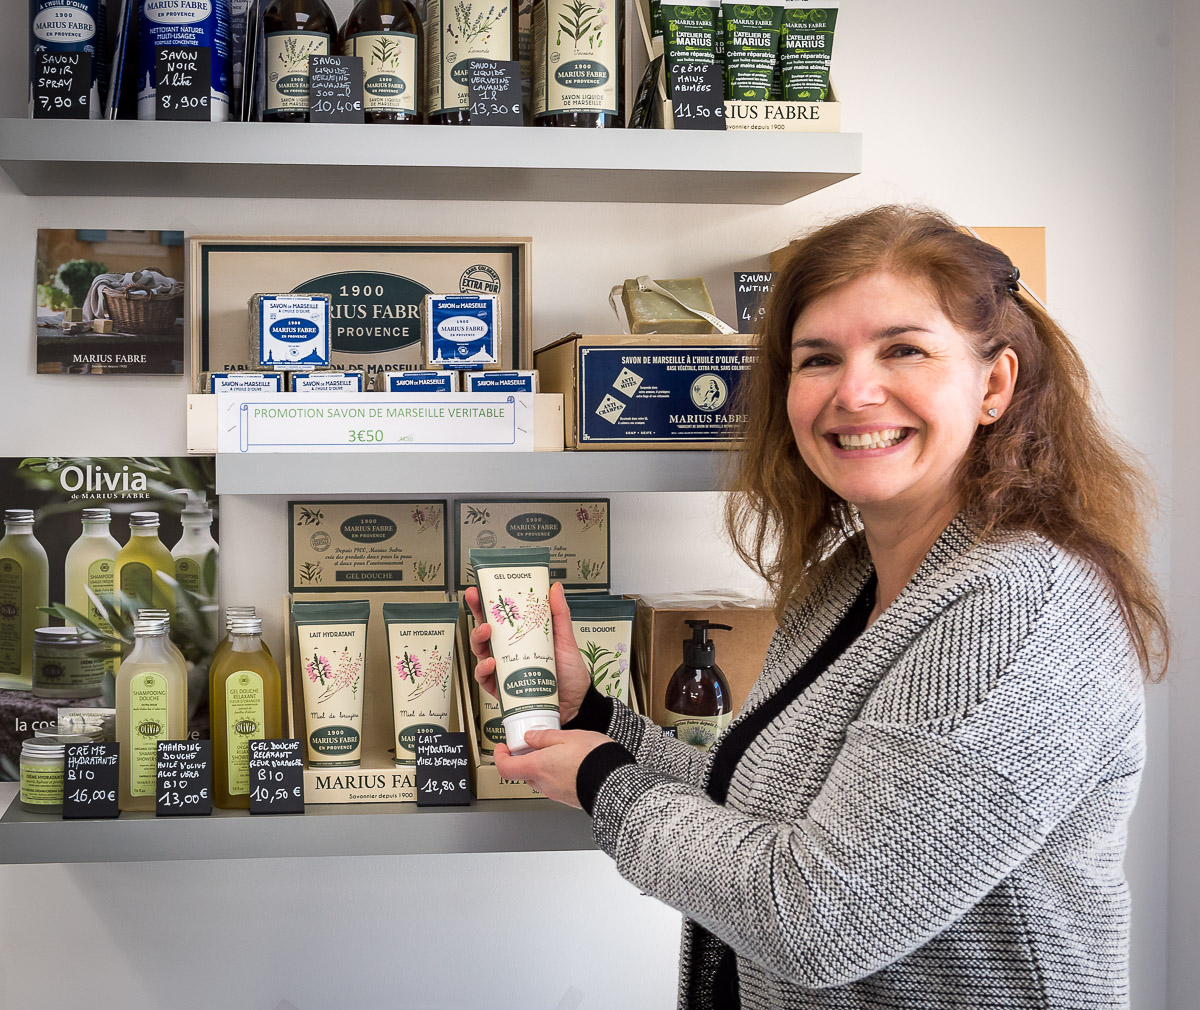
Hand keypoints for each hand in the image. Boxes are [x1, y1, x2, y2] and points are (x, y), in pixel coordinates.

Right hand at [464, 582, 592, 723]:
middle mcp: (510, 652)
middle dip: (476, 616)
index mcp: (522, 637)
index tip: (480, 589)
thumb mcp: (565, 639)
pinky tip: (492, 663)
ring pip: (480, 652)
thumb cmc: (571, 674)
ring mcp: (505, 670)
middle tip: (479, 606)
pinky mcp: (502, 688)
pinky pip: (485, 678)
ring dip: (478, 640)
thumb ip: (559, 614)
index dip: (487, 603)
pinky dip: (484, 670)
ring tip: (486, 632)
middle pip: (485, 631)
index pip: (501, 617)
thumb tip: (556, 589)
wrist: (576, 704)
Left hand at [493, 729, 612, 807]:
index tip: (502, 748)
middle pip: (523, 773)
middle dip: (525, 759)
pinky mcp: (569, 798)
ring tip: (558, 751)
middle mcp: (544, 784)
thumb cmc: (594, 758)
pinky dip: (556, 773)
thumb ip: (545, 737)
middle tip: (533, 744)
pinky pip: (555, 784)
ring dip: (543, 766)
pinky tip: (571, 762)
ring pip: (540, 779)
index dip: (500, 757)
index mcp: (538, 767)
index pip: (506, 768)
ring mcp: (556, 794)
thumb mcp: (568, 736)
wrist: (616, 782)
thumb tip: (530, 737)